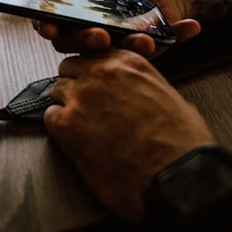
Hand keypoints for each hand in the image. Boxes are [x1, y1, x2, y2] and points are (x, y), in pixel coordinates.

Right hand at [36, 0, 200, 55]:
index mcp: (77, 9)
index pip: (53, 22)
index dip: (47, 27)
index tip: (52, 27)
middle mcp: (91, 31)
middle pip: (76, 46)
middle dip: (86, 43)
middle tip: (100, 35)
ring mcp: (116, 44)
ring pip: (112, 57)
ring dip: (128, 49)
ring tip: (145, 39)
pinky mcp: (143, 51)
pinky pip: (155, 54)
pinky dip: (175, 39)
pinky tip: (190, 26)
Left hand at [44, 48, 215, 223]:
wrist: (177, 177)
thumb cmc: (182, 145)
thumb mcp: (173, 99)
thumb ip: (148, 87)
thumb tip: (143, 95)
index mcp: (129, 62)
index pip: (94, 54)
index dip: (93, 72)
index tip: (94, 85)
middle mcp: (101, 72)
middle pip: (69, 68)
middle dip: (75, 86)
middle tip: (87, 110)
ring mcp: (81, 95)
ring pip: (57, 91)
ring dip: (67, 107)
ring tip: (85, 130)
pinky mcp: (67, 123)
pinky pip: (49, 117)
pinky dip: (59, 130)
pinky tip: (77, 143)